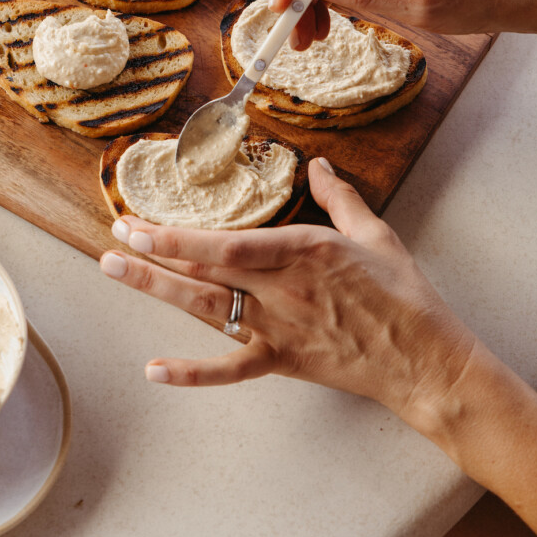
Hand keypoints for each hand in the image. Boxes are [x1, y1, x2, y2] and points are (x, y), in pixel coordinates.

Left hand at [100, 158, 474, 425]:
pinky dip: (191, 372)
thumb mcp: (375, 233)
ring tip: (114, 271)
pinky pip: (231, 370)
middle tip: (111, 239)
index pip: (229, 244)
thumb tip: (318, 164)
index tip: (141, 223)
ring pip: (206, 309)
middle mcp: (282, 290)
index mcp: (304, 251)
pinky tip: (154, 368)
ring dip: (157, 289)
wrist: (426, 360)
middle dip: (153, 254)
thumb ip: (339, 197)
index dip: (179, 236)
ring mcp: (278, 329)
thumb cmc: (404, 294)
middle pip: (205, 271)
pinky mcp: (283, 362)